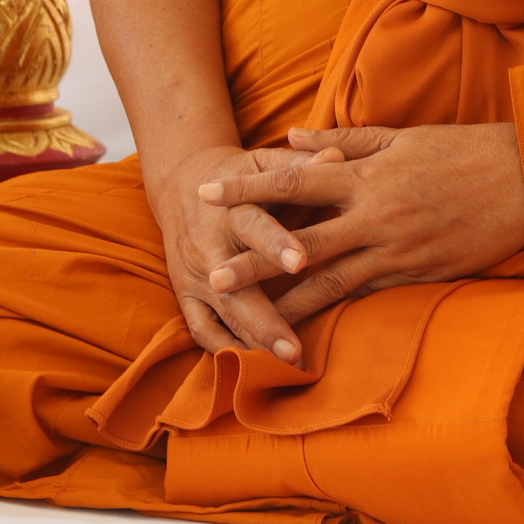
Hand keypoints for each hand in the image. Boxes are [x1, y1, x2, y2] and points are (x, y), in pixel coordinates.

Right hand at [151, 145, 311, 364]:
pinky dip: (223, 349)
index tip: (300, 260)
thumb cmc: (242, 174)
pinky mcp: (185, 295)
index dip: (276, 242)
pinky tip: (253, 367)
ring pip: (219, 316)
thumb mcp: (266, 161)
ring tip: (284, 365)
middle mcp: (209, 246)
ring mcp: (194, 276)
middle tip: (293, 348)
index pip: (255, 225)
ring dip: (249, 342)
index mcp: (232, 207)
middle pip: (234, 287)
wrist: (184, 184)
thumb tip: (339, 155)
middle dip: (263, 318)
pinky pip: (200, 330)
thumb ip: (300, 165)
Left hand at [199, 122, 523, 319]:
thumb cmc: (463, 150)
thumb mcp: (402, 136)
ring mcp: (398, 252)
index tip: (208, 194)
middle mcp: (376, 216)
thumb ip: (342, 140)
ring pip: (331, 284)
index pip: (296, 181)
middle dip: (254, 263)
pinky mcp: (419, 278)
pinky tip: (308, 331)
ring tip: (247, 322)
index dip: (250, 188)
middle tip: (210, 278)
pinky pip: (368, 299)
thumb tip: (288, 138)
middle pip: (302, 243)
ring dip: (286, 304)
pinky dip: (335, 316)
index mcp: (369, 175)